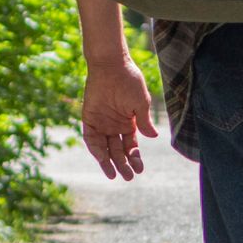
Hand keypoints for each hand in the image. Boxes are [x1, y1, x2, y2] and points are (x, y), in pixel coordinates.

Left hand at [80, 59, 156, 179]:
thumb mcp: (140, 103)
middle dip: (123, 164)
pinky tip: (103, 158)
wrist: (111, 66)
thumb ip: (144, 121)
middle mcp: (115, 125)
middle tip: (128, 177)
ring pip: (104, 148)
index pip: (131, 146)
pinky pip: (91, 138)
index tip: (140, 169)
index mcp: (129, 123)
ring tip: (114, 174)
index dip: (135, 158)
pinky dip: (96, 149)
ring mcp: (101, 123)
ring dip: (108, 161)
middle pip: (118, 150)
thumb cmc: (130, 81)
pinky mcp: (89, 118)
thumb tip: (153, 137)